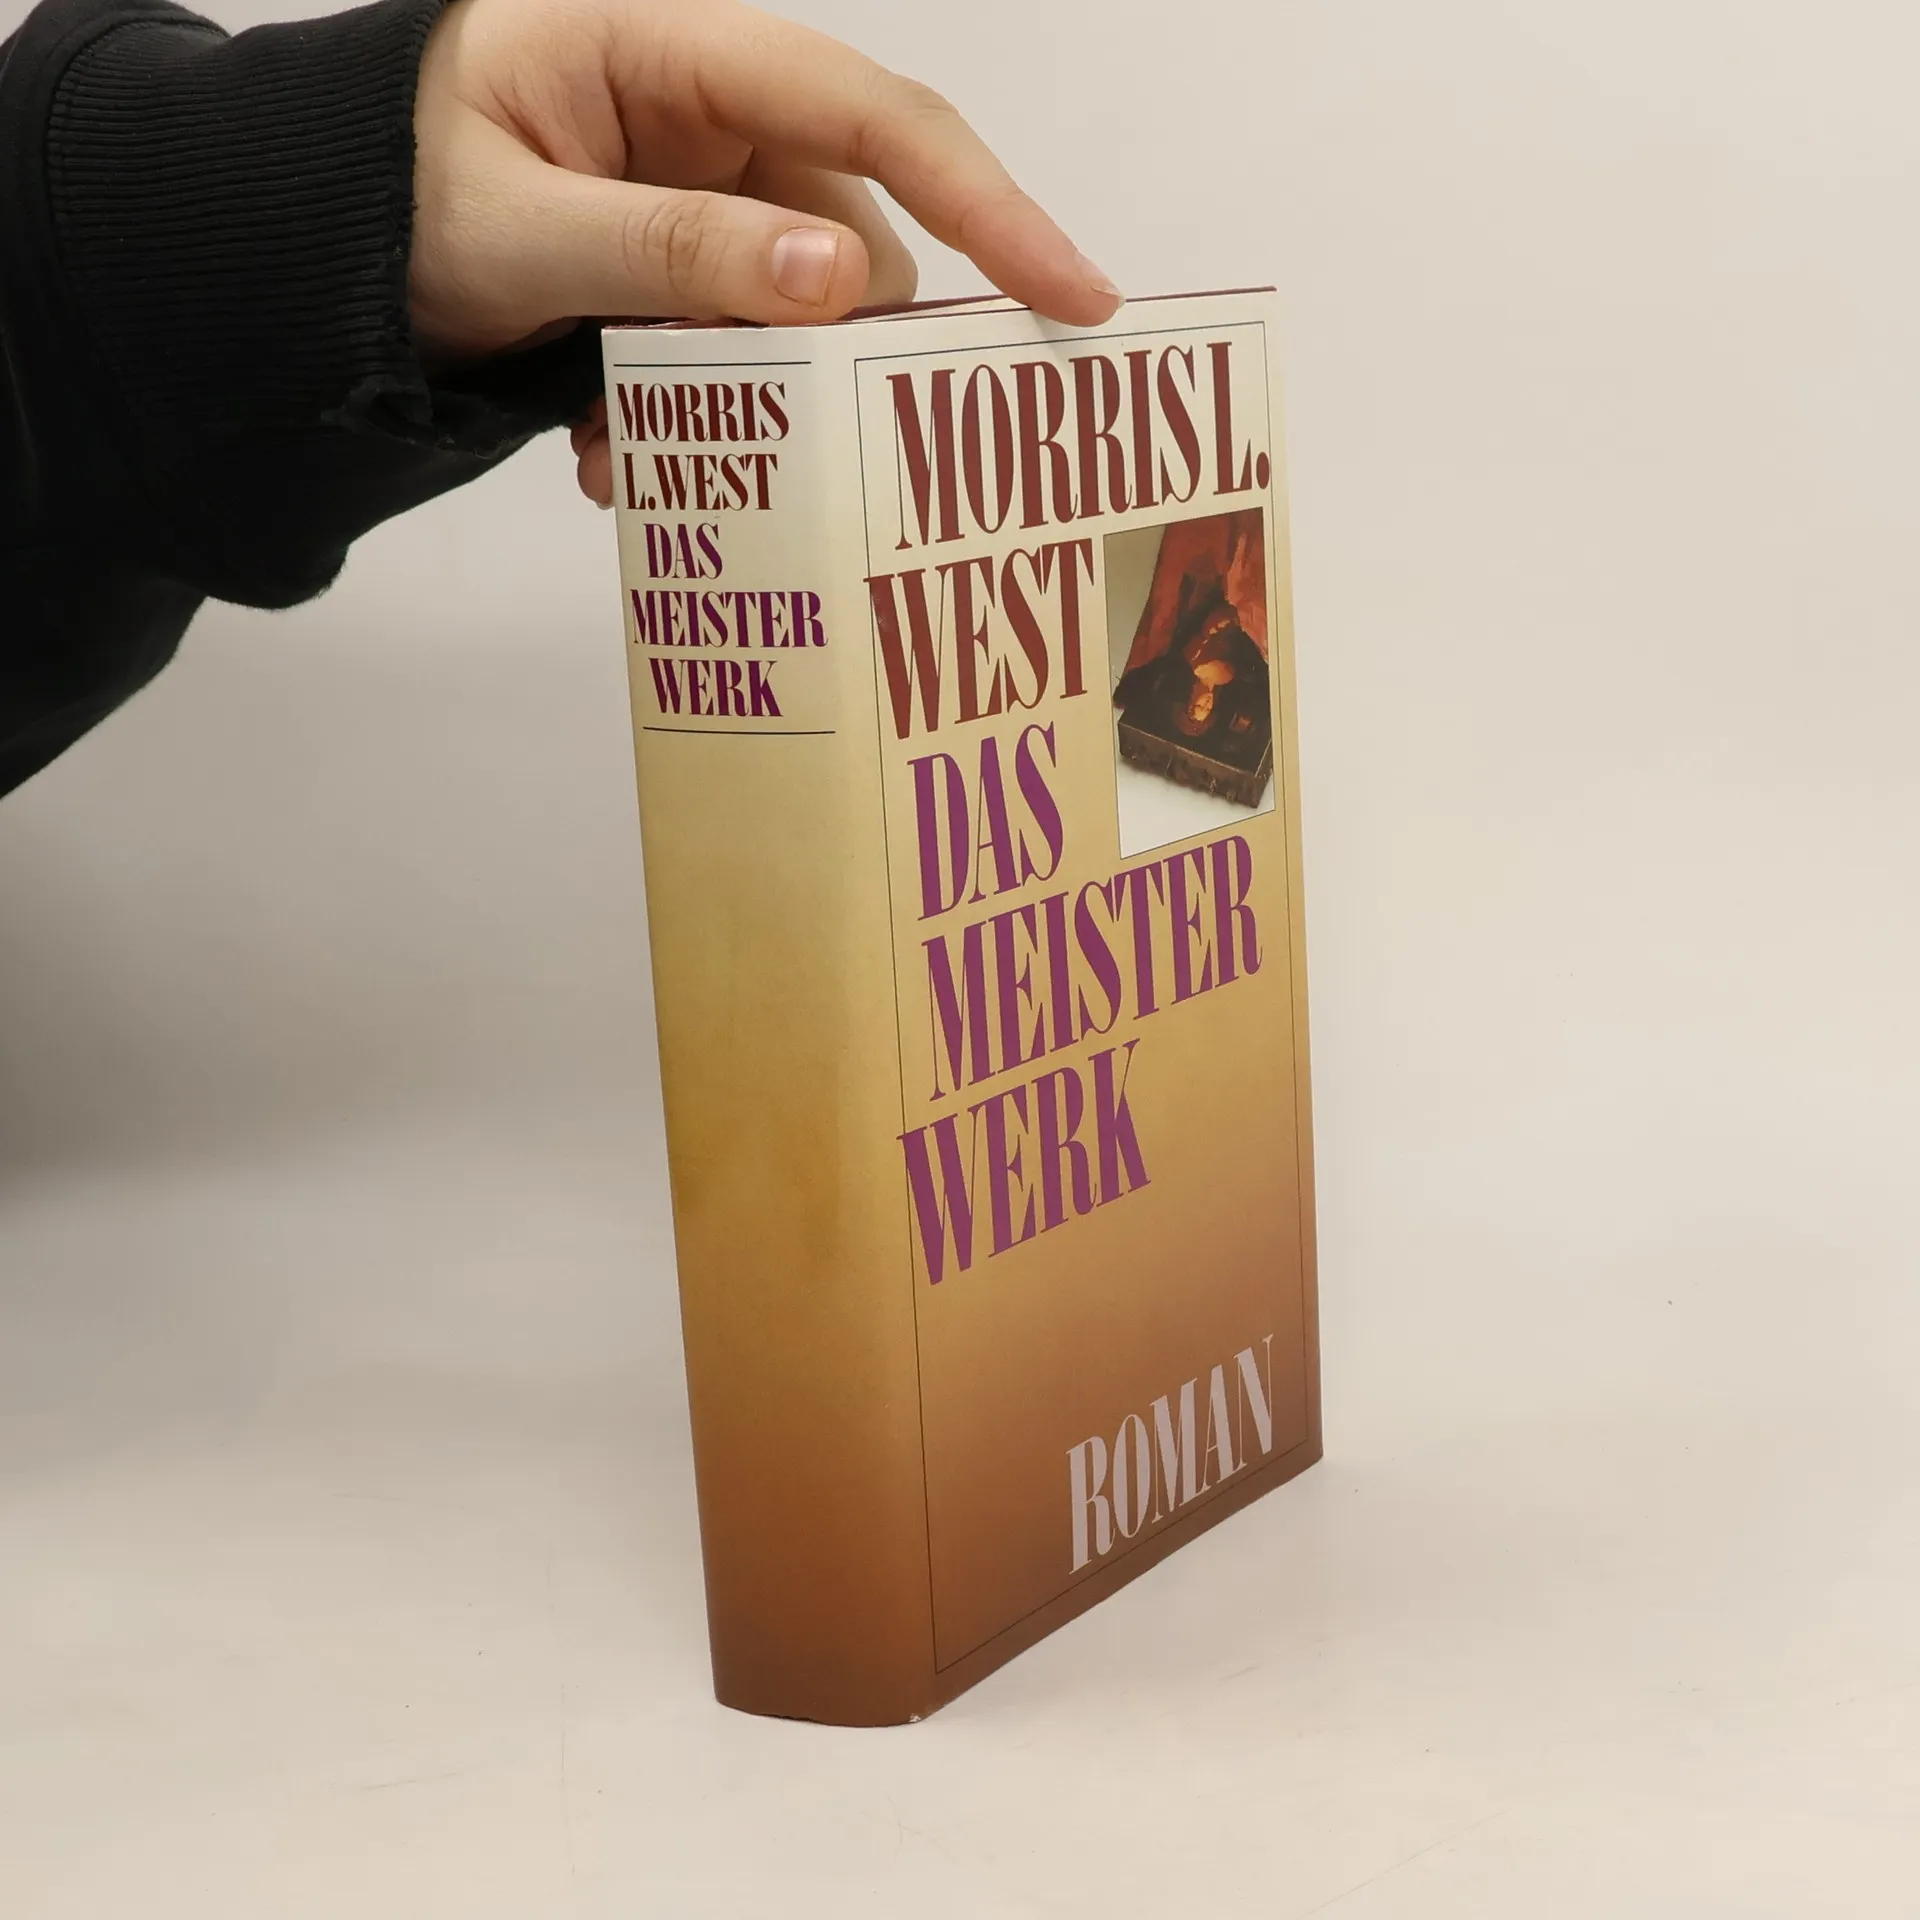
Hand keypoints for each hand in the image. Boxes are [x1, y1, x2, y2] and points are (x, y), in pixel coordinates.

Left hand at [408, 0, 1122, 504]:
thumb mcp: (519, 228)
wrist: (301, 246)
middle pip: (850, 234)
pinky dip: (701, 412)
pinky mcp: (679, 264)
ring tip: (635, 462)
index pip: (872, 113)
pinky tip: (618, 456)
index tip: (1073, 297)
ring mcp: (698, 194)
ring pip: (797, 312)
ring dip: (743, 405)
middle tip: (782, 451)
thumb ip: (675, 251)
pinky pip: (741, 343)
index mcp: (674, 53)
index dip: (990, 203)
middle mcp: (710, 117)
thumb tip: (840, 282)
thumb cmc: (383, 199)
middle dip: (824, 354)